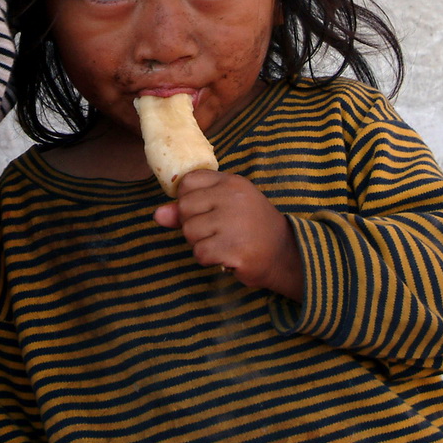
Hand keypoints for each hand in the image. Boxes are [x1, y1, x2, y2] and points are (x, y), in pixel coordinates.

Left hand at [153, 170, 304, 300]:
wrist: (284, 253)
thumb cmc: (250, 227)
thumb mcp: (223, 208)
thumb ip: (189, 208)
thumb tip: (158, 214)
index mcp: (231, 182)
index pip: (187, 182)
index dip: (187, 200)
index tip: (204, 211)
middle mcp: (233, 197)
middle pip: (184, 208)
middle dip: (193, 225)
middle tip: (216, 231)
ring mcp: (234, 222)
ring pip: (190, 232)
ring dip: (201, 244)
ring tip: (223, 243)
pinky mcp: (234, 248)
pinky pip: (200, 253)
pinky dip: (209, 259)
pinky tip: (226, 256)